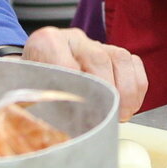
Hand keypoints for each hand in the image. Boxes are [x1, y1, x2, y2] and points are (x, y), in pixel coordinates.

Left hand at [23, 25, 147, 119]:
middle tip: (107, 117)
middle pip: (98, 59)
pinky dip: (136, 87)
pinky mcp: (113, 52)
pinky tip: (128, 107)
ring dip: (126, 92)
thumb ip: (43, 104)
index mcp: (45, 43)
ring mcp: (96, 43)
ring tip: (121, 116)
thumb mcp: (30, 95)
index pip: (66, 63)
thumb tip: (63, 129)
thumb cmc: (33, 89)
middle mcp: (73, 38)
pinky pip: (134, 63)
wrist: (34, 77)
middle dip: (107, 92)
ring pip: (121, 58)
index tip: (81, 112)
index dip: (78, 89)